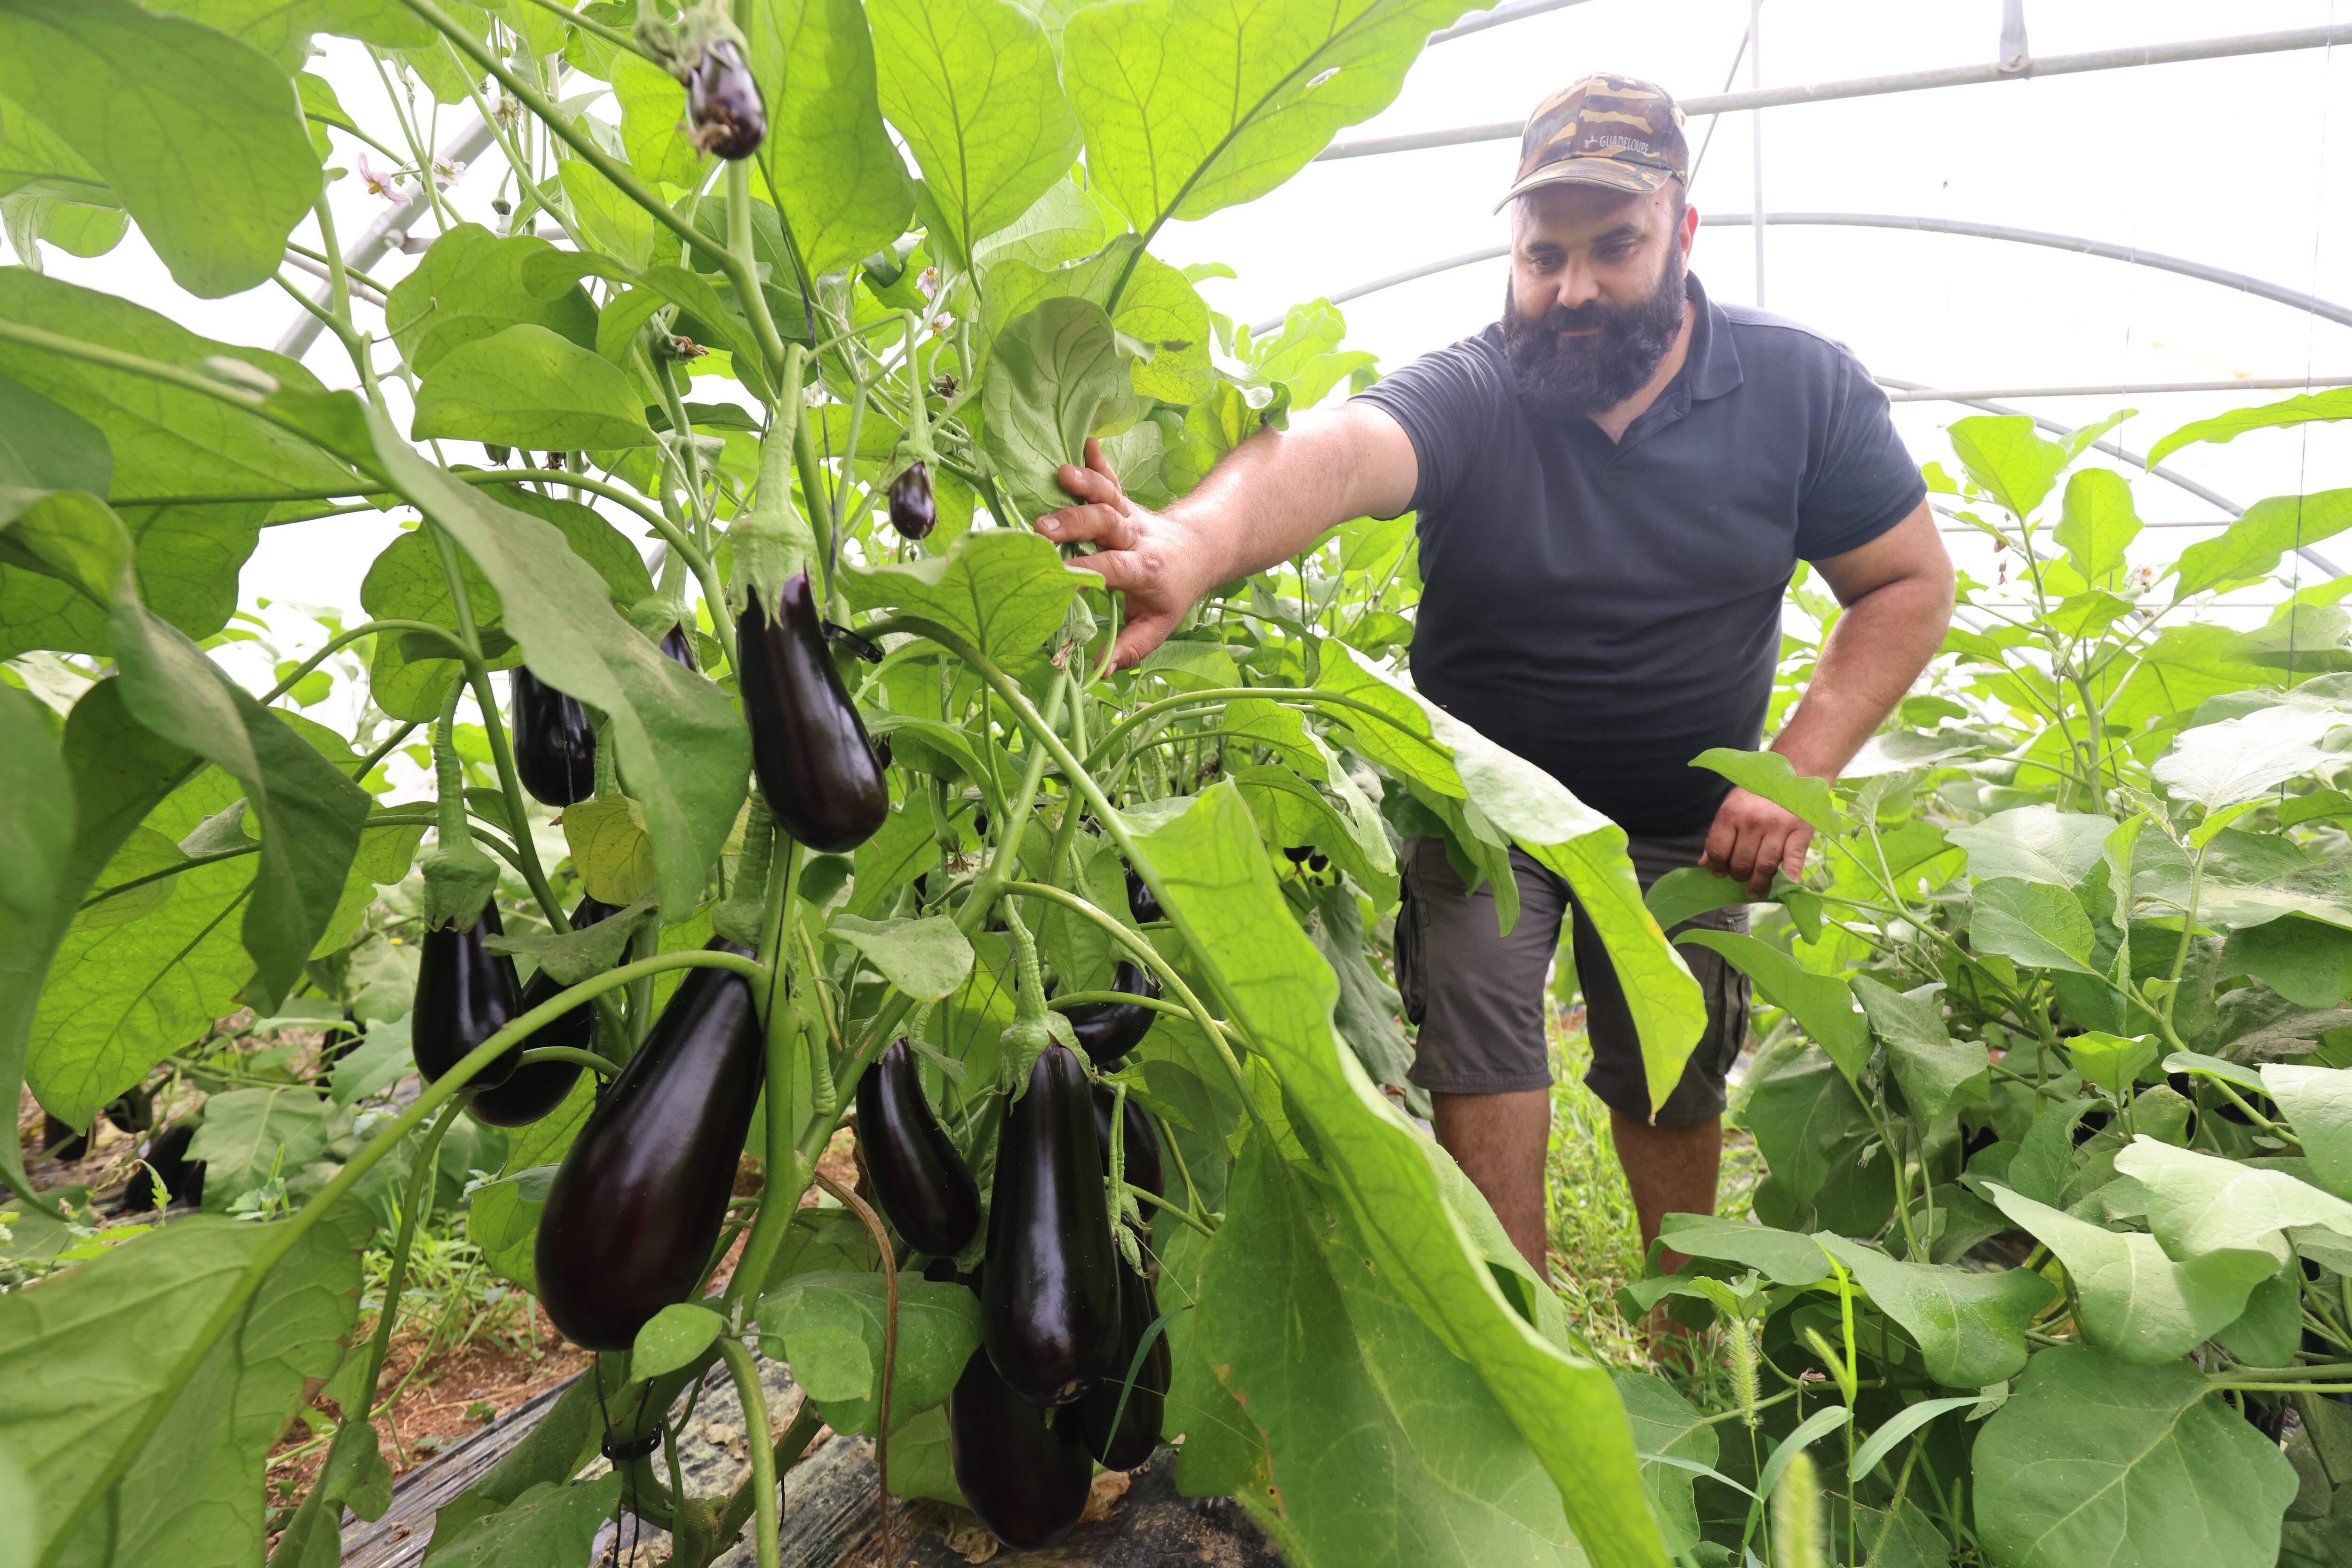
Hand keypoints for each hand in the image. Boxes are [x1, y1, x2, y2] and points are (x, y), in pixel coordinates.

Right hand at [1034, 437, 1201, 669]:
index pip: (1113, 569)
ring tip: (1060, 474)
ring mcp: (1130, 514)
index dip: (1087, 570)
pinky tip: (1084, 441)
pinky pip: (1111, 477)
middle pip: (1108, 525)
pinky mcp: (1124, 499)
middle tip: (1041, 527)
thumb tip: (1099, 672)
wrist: (1202, 548)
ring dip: (1086, 483)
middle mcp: (1136, 537)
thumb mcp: (1158, 625)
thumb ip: (1129, 647)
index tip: (1056, 575)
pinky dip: (1098, 459)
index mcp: (1144, 569)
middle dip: (1076, 523)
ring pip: (1110, 495)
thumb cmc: (1172, 592)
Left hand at [1700, 786, 1814, 897]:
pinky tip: (1786, 886)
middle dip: (1738, 877)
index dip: (1717, 868)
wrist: (1794, 772)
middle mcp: (1753, 821)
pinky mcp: (1800, 831)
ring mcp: (1777, 827)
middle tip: (1741, 879)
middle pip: (1741, 863)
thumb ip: (1719, 836)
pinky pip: (1793, 860)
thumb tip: (1703, 864)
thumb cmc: (1758, 793)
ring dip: (1758, 885)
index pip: (1717, 851)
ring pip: (1764, 867)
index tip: (1721, 873)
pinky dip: (1790, 876)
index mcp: (1731, 813)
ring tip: (1755, 892)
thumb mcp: (1732, 807)